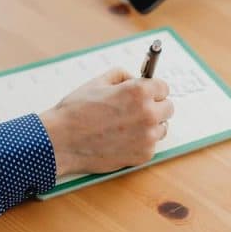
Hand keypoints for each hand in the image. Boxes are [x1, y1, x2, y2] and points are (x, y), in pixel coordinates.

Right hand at [39, 68, 172, 176]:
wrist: (62, 140)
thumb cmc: (76, 111)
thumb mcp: (97, 82)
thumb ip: (121, 76)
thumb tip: (133, 78)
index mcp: (138, 92)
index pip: (163, 87)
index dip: (152, 88)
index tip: (146, 92)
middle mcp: (148, 114)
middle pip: (168, 108)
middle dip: (155, 106)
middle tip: (135, 108)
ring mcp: (147, 137)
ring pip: (161, 127)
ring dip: (150, 125)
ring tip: (125, 125)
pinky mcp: (143, 155)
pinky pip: (150, 144)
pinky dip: (140, 142)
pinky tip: (120, 138)